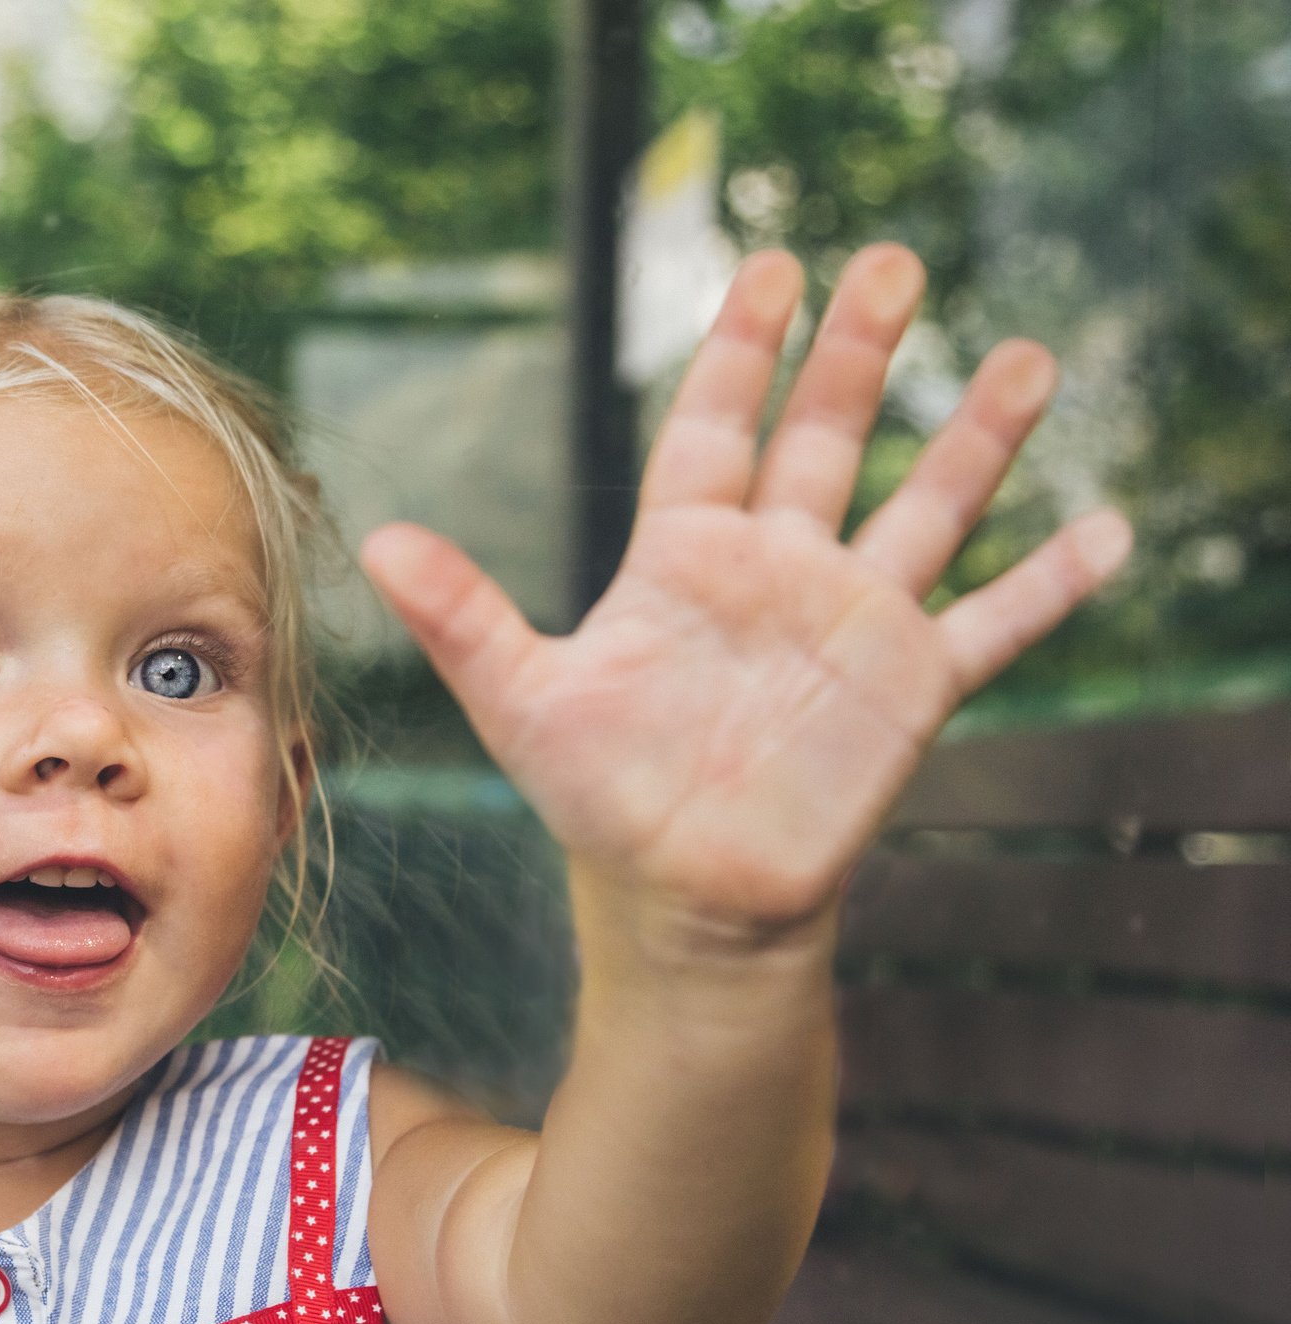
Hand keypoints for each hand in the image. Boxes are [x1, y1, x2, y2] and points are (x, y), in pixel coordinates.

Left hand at [362, 244, 1130, 935]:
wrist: (681, 899)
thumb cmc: (601, 799)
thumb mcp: (523, 701)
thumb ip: (463, 618)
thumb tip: (378, 540)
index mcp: (684, 558)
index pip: (713, 427)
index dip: (739, 350)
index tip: (772, 269)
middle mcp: (775, 571)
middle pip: (826, 438)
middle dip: (857, 354)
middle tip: (893, 260)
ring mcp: (849, 622)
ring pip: (927, 506)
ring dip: (977, 438)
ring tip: (1029, 355)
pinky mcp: (907, 688)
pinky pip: (994, 623)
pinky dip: (1051, 584)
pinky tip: (1110, 533)